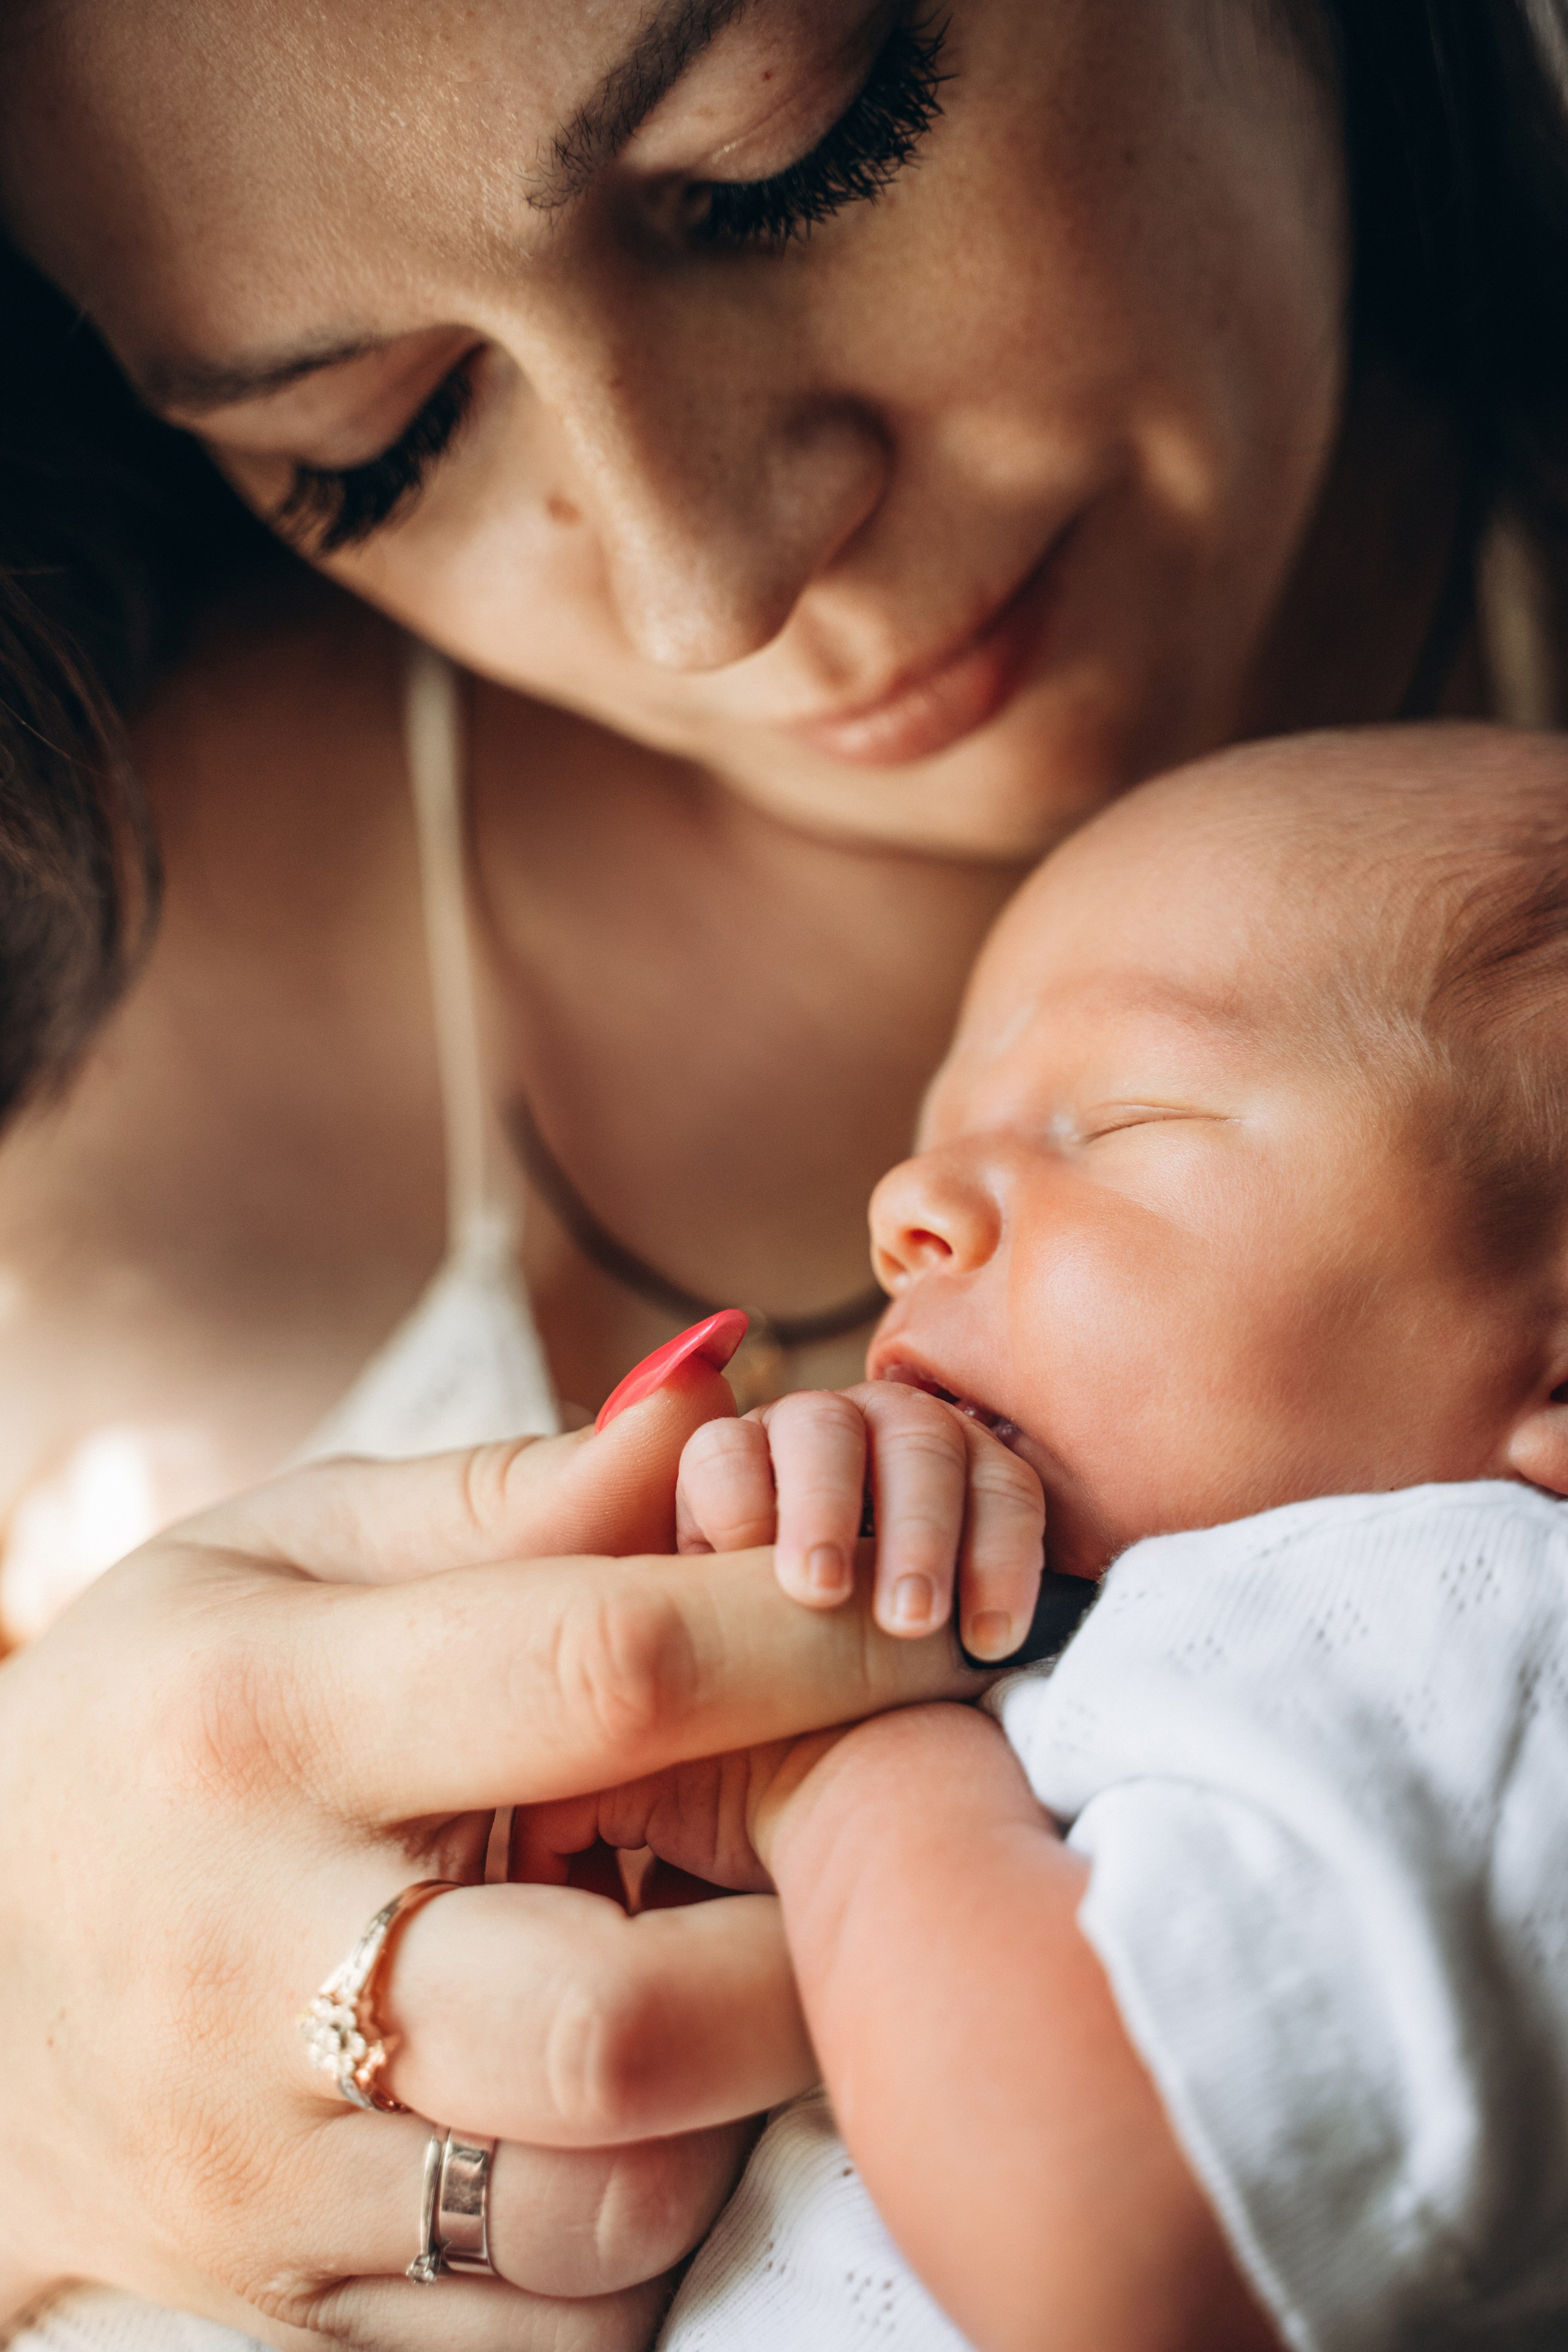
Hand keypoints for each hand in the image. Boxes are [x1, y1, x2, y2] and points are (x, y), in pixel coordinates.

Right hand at [0, 1359, 979, 2350]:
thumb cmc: (158, 1727)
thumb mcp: (279, 1560)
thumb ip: (512, 1497)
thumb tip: (724, 1410)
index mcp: (254, 1720)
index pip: (610, 1670)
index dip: (819, 1644)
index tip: (928, 1628)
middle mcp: (246, 1966)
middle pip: (628, 2015)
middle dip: (813, 1940)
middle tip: (865, 1861)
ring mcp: (262, 2176)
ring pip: (613, 2206)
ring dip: (743, 2100)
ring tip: (733, 1982)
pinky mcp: (290, 2320)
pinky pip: (563, 2334)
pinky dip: (649, 2230)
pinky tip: (630, 2112)